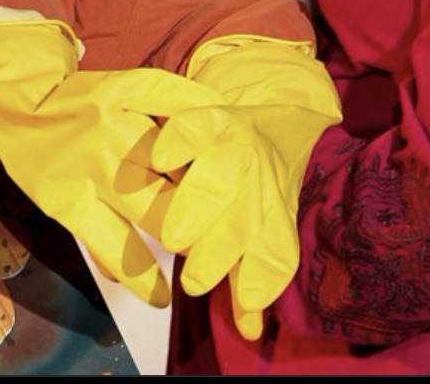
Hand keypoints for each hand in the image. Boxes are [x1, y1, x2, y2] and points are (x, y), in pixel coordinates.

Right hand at [0, 16, 221, 305]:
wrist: (20, 107)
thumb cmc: (86, 101)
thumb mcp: (133, 84)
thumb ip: (179, 97)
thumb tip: (223, 114)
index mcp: (136, 105)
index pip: (193, 141)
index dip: (221, 172)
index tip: (241, 196)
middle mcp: (116, 139)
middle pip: (179, 183)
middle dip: (209, 215)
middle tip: (228, 237)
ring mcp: (90, 175)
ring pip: (150, 220)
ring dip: (181, 248)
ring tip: (200, 272)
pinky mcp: (66, 205)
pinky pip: (108, 248)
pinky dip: (137, 276)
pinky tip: (157, 294)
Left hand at [149, 37, 341, 338]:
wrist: (283, 135)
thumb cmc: (219, 142)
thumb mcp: (190, 123)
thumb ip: (169, 133)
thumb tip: (146, 138)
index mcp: (213, 125)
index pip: (194, 128)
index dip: (180, 142)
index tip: (160, 157)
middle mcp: (241, 156)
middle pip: (218, 182)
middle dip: (195, 210)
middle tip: (171, 238)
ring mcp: (264, 190)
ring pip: (245, 221)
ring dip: (222, 254)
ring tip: (194, 283)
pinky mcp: (282, 224)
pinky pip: (280, 254)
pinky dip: (264, 282)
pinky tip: (249, 306)